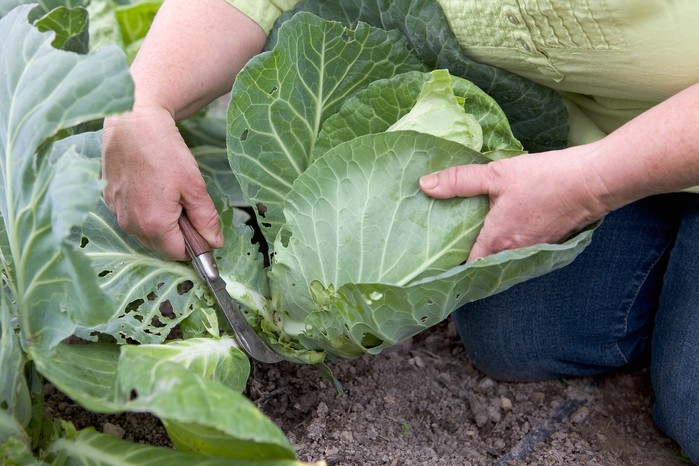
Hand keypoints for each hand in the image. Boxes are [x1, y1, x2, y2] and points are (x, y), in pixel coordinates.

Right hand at [101, 106, 222, 259]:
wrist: (133, 123)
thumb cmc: (165, 152)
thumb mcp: (195, 186)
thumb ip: (206, 219)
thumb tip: (215, 243)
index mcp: (154, 225)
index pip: (177, 254)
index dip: (193, 245)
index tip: (201, 229)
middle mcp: (130, 224)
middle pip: (159, 246)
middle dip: (176, 235)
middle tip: (187, 206)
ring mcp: (116, 212)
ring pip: (144, 233)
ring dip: (159, 223)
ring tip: (169, 194)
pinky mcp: (109, 199)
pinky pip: (130, 216)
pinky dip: (143, 210)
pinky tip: (151, 188)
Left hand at [419, 147, 609, 260]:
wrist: (594, 181)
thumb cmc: (545, 178)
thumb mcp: (496, 174)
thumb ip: (459, 181)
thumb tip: (424, 185)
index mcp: (497, 242)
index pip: (465, 266)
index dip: (449, 264)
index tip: (433, 257)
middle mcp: (513, 254)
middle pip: (482, 264)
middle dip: (465, 258)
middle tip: (444, 247)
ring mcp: (531, 251)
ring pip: (501, 257)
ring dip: (487, 251)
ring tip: (467, 238)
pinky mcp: (546, 243)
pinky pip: (518, 250)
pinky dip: (506, 244)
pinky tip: (498, 228)